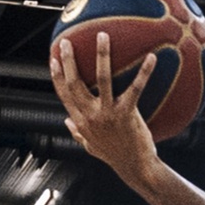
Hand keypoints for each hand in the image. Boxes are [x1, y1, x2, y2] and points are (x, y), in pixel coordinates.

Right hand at [50, 32, 159, 179]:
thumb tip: (66, 122)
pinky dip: (144, 72)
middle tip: (68, 41)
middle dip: (70, 61)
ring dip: (101, 55)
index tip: (53, 59)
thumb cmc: (114, 155)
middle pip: (75, 83)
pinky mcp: (126, 114)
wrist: (135, 168)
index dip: (57, 76)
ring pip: (101, 79)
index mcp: (80, 121)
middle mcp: (90, 116)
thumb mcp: (91, 146)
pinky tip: (151, 57)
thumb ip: (77, 133)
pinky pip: (135, 88)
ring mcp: (107, 114)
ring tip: (103, 36)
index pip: (63, 94)